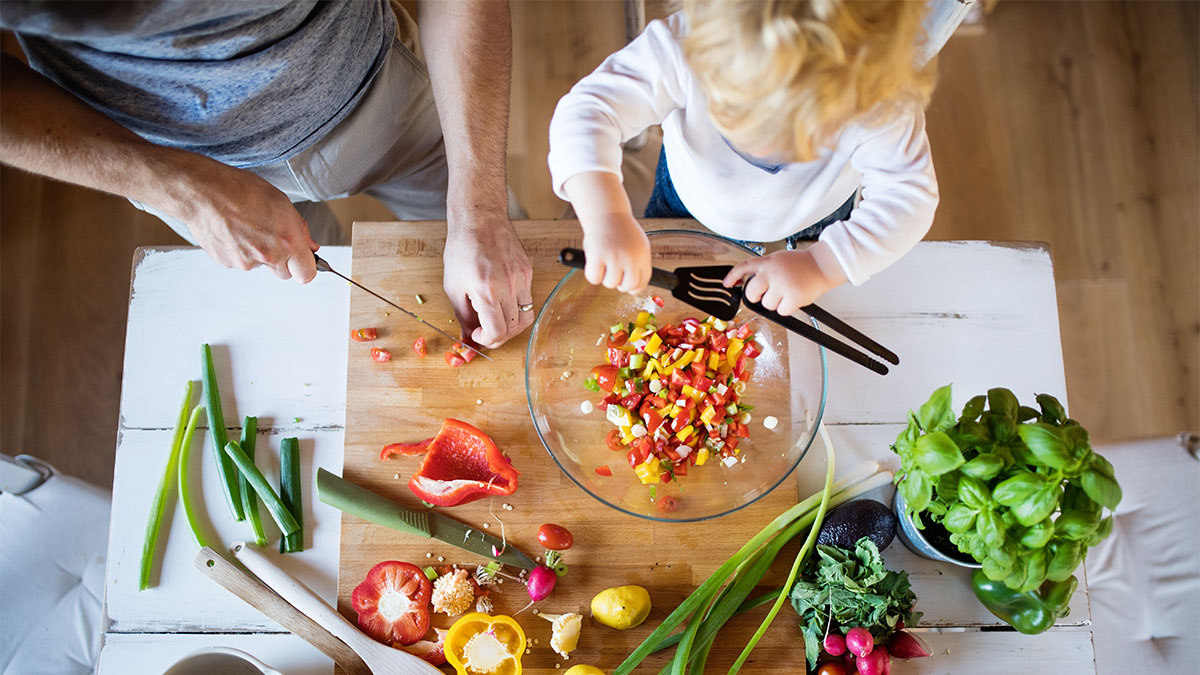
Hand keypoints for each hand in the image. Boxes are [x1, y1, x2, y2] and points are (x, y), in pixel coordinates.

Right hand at [168, 160, 318, 282]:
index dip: (305, 267)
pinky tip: (234, 231)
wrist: (202, 192)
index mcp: (287, 240)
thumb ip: (299, 229)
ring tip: (247, 226)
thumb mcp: (281, 202)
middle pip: (284, 274)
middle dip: (282, 260)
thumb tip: (310, 246)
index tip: (302, 260)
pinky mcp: (228, 263)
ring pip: (261, 266)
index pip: (307, 274)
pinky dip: (239, 250)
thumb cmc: (240, 190)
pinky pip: (241, 261)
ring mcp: (246, 262)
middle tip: (271, 237)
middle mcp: (268, 255)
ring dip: (258, 253)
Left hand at [442, 212, 533, 348]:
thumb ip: (463, 315)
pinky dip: (516, 307)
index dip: (487, 340)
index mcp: (487, 292)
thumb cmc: (462, 248)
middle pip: (514, 329)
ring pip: (526, 316)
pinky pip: (528, 298)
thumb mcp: (453, 286)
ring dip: (511, 325)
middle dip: (499, 336)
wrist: (479, 219)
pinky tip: (502, 300)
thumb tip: (468, 336)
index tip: (478, 335)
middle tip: (486, 332)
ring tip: (497, 319)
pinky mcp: (528, 271)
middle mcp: (509, 287)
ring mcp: (522, 278)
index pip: (497, 332)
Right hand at [580, 212, 651, 292]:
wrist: (607, 212)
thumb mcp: (638, 244)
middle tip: (613, 273)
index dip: (634, 288)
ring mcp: (614, 257)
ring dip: (604, 277)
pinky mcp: (598, 256)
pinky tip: (594, 263)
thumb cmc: (620, 229)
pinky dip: (592, 274)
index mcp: (642, 256)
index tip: (629, 288)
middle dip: (619, 284)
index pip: (642, 282)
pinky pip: (594, 278)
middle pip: (627, 286)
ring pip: (610, 283)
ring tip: (603, 262)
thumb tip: (633, 286)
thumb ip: (637, 263)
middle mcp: (631, 258)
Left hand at [723, 249, 837, 315]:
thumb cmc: (801, 264)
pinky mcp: (793, 297)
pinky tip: (793, 299)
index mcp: (768, 262)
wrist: (822, 266)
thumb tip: (749, 283)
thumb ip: (764, 269)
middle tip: (767, 293)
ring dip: (775, 302)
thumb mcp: (778, 259)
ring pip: (767, 305)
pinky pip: (781, 311)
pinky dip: (786, 308)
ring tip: (786, 292)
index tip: (727, 283)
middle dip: (756, 297)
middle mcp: (772, 273)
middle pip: (751, 293)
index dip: (733, 276)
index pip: (744, 267)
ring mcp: (782, 285)